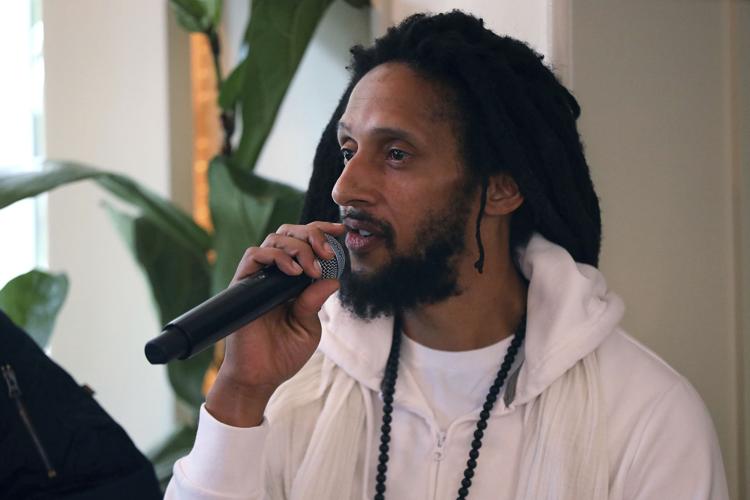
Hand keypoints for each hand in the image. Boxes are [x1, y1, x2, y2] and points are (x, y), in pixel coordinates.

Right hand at [205, 221, 344, 425]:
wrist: (259, 377)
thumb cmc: (283, 354)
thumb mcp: (308, 326)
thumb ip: (315, 301)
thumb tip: (332, 278)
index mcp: (293, 281)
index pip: (305, 244)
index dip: (321, 232)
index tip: (340, 231)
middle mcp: (275, 274)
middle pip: (290, 233)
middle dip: (312, 234)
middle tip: (326, 251)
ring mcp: (259, 278)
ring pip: (275, 238)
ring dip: (298, 246)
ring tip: (311, 268)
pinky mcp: (243, 285)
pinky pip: (254, 255)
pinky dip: (276, 256)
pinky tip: (293, 271)